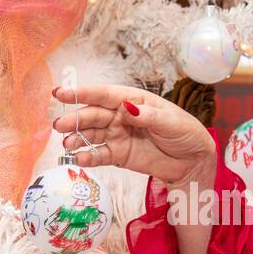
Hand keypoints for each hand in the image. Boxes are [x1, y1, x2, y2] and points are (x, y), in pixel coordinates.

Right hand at [52, 84, 214, 189]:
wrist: (193, 160)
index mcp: (133, 100)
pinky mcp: (119, 155)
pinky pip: (99, 155)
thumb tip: (127, 109)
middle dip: (75, 119)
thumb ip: (148, 116)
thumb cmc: (185, 133)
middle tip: (59, 125)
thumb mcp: (171, 122)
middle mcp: (121, 116)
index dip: (82, 93)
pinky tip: (80, 158)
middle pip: (93, 115)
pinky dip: (88, 157)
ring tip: (68, 144)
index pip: (104, 95)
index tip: (61, 92)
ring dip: (77, 138)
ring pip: (91, 134)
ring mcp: (118, 135)